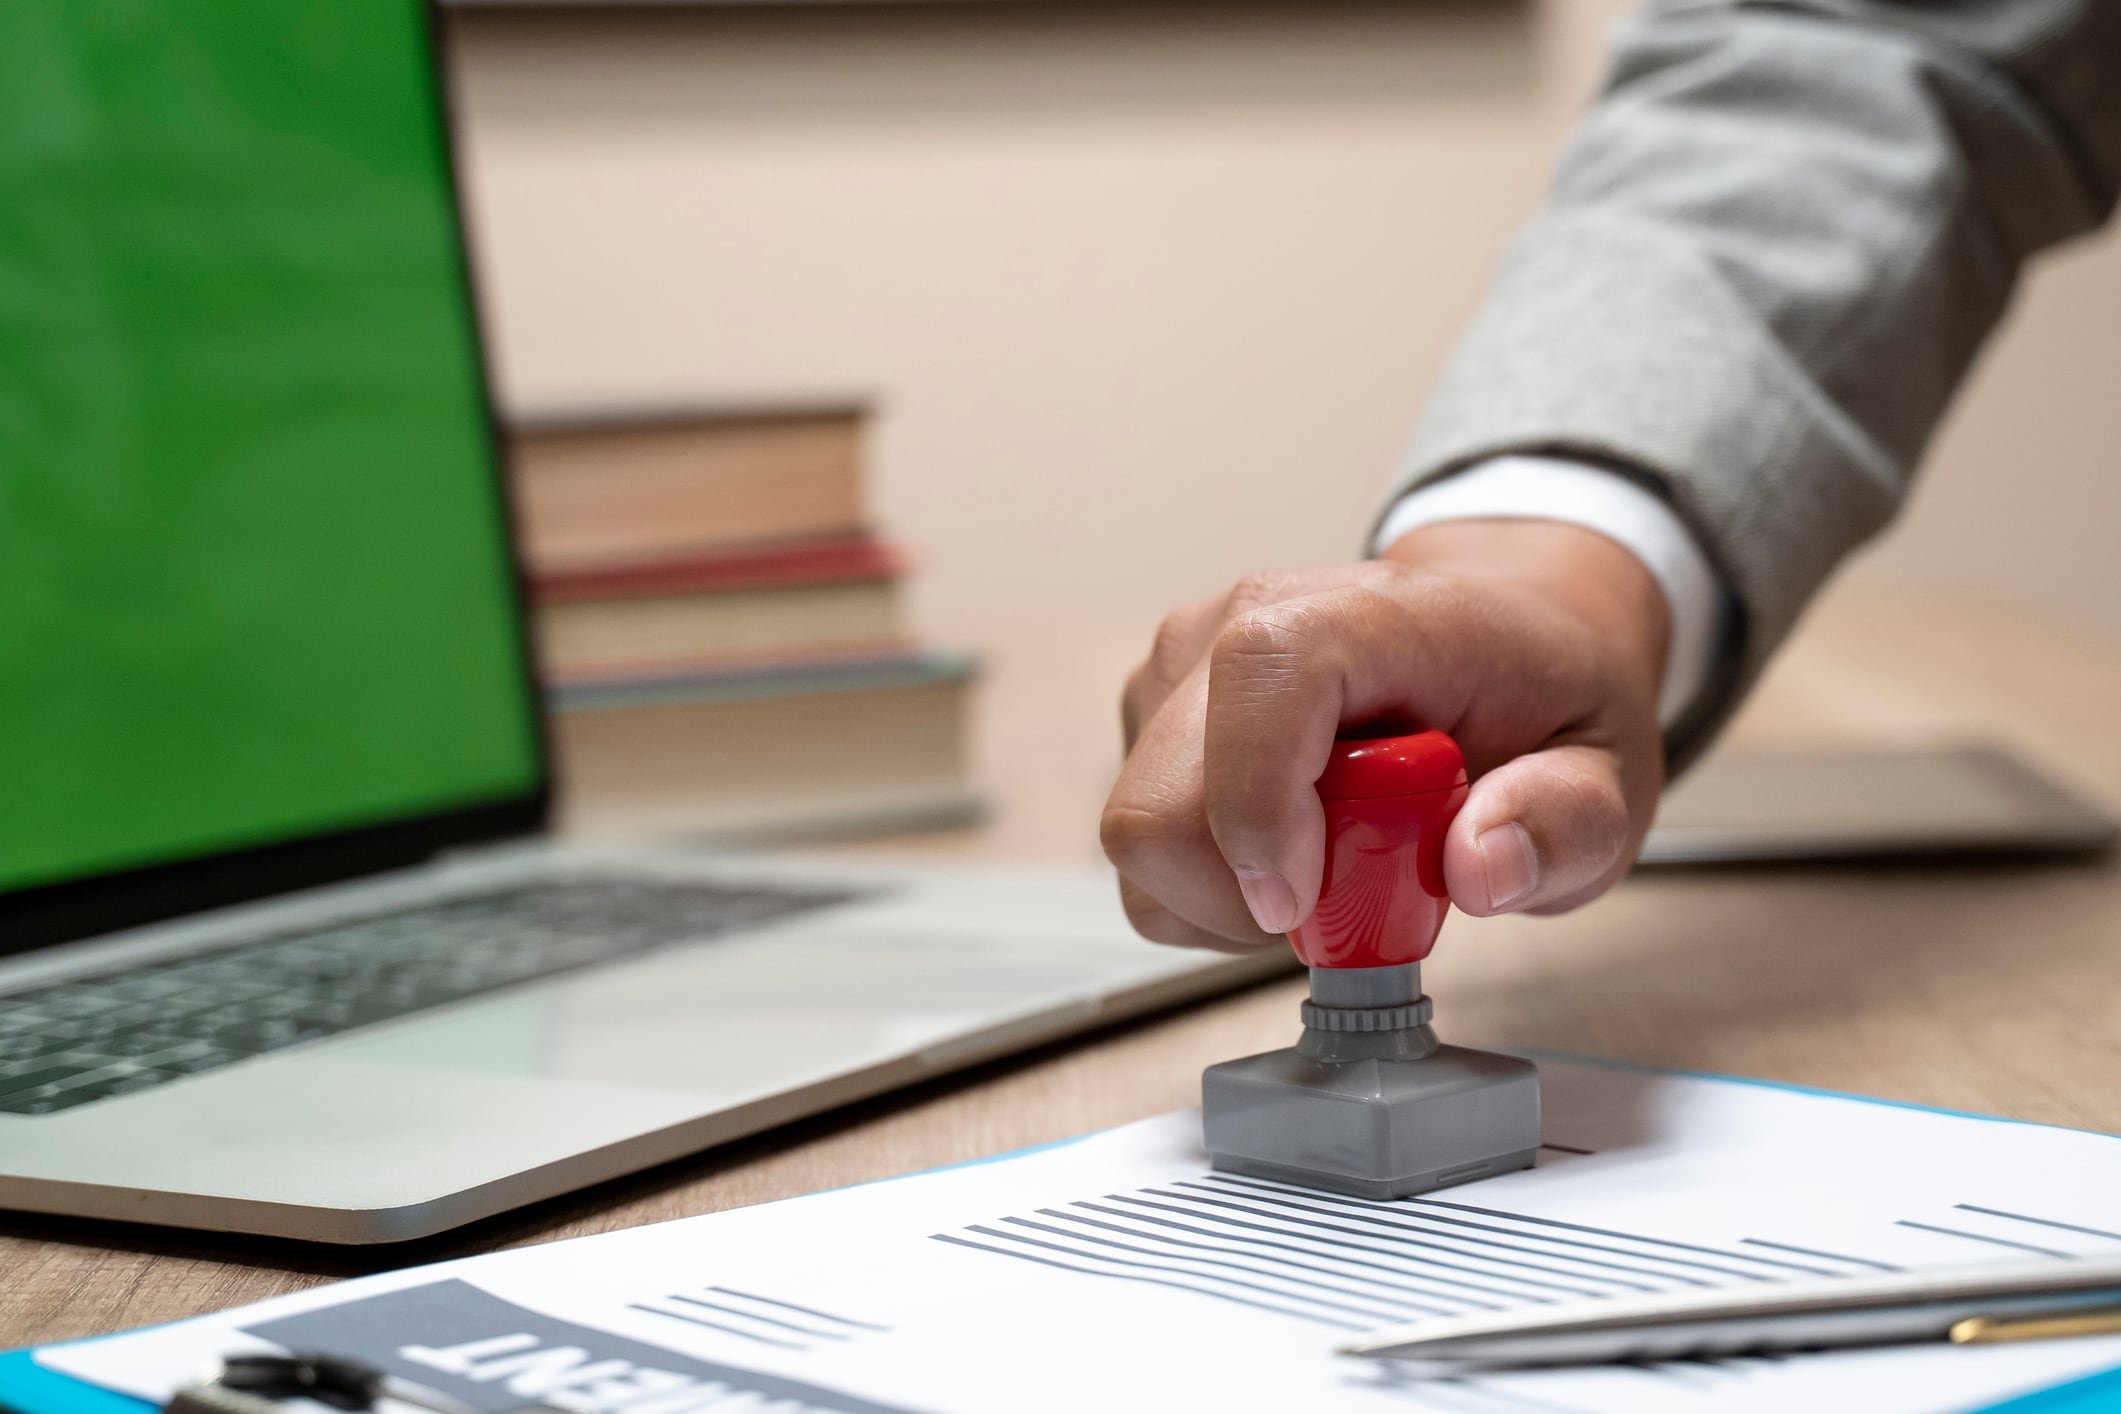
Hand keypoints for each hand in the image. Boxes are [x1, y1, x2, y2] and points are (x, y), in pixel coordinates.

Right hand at [1101, 519, 1669, 950]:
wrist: (1494, 632)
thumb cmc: (1535, 694)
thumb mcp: (1606, 770)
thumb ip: (1565, 821)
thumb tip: (1482, 866)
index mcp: (1367, 613)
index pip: (1260, 675)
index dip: (1256, 805)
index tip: (1299, 902)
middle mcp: (1244, 621)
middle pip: (1162, 799)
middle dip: (1246, 893)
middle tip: (1354, 895)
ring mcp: (1183, 668)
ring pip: (1143, 840)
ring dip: (1229, 900)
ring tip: (1330, 869)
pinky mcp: (1149, 715)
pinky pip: (1145, 851)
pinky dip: (1209, 888)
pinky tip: (1289, 857)